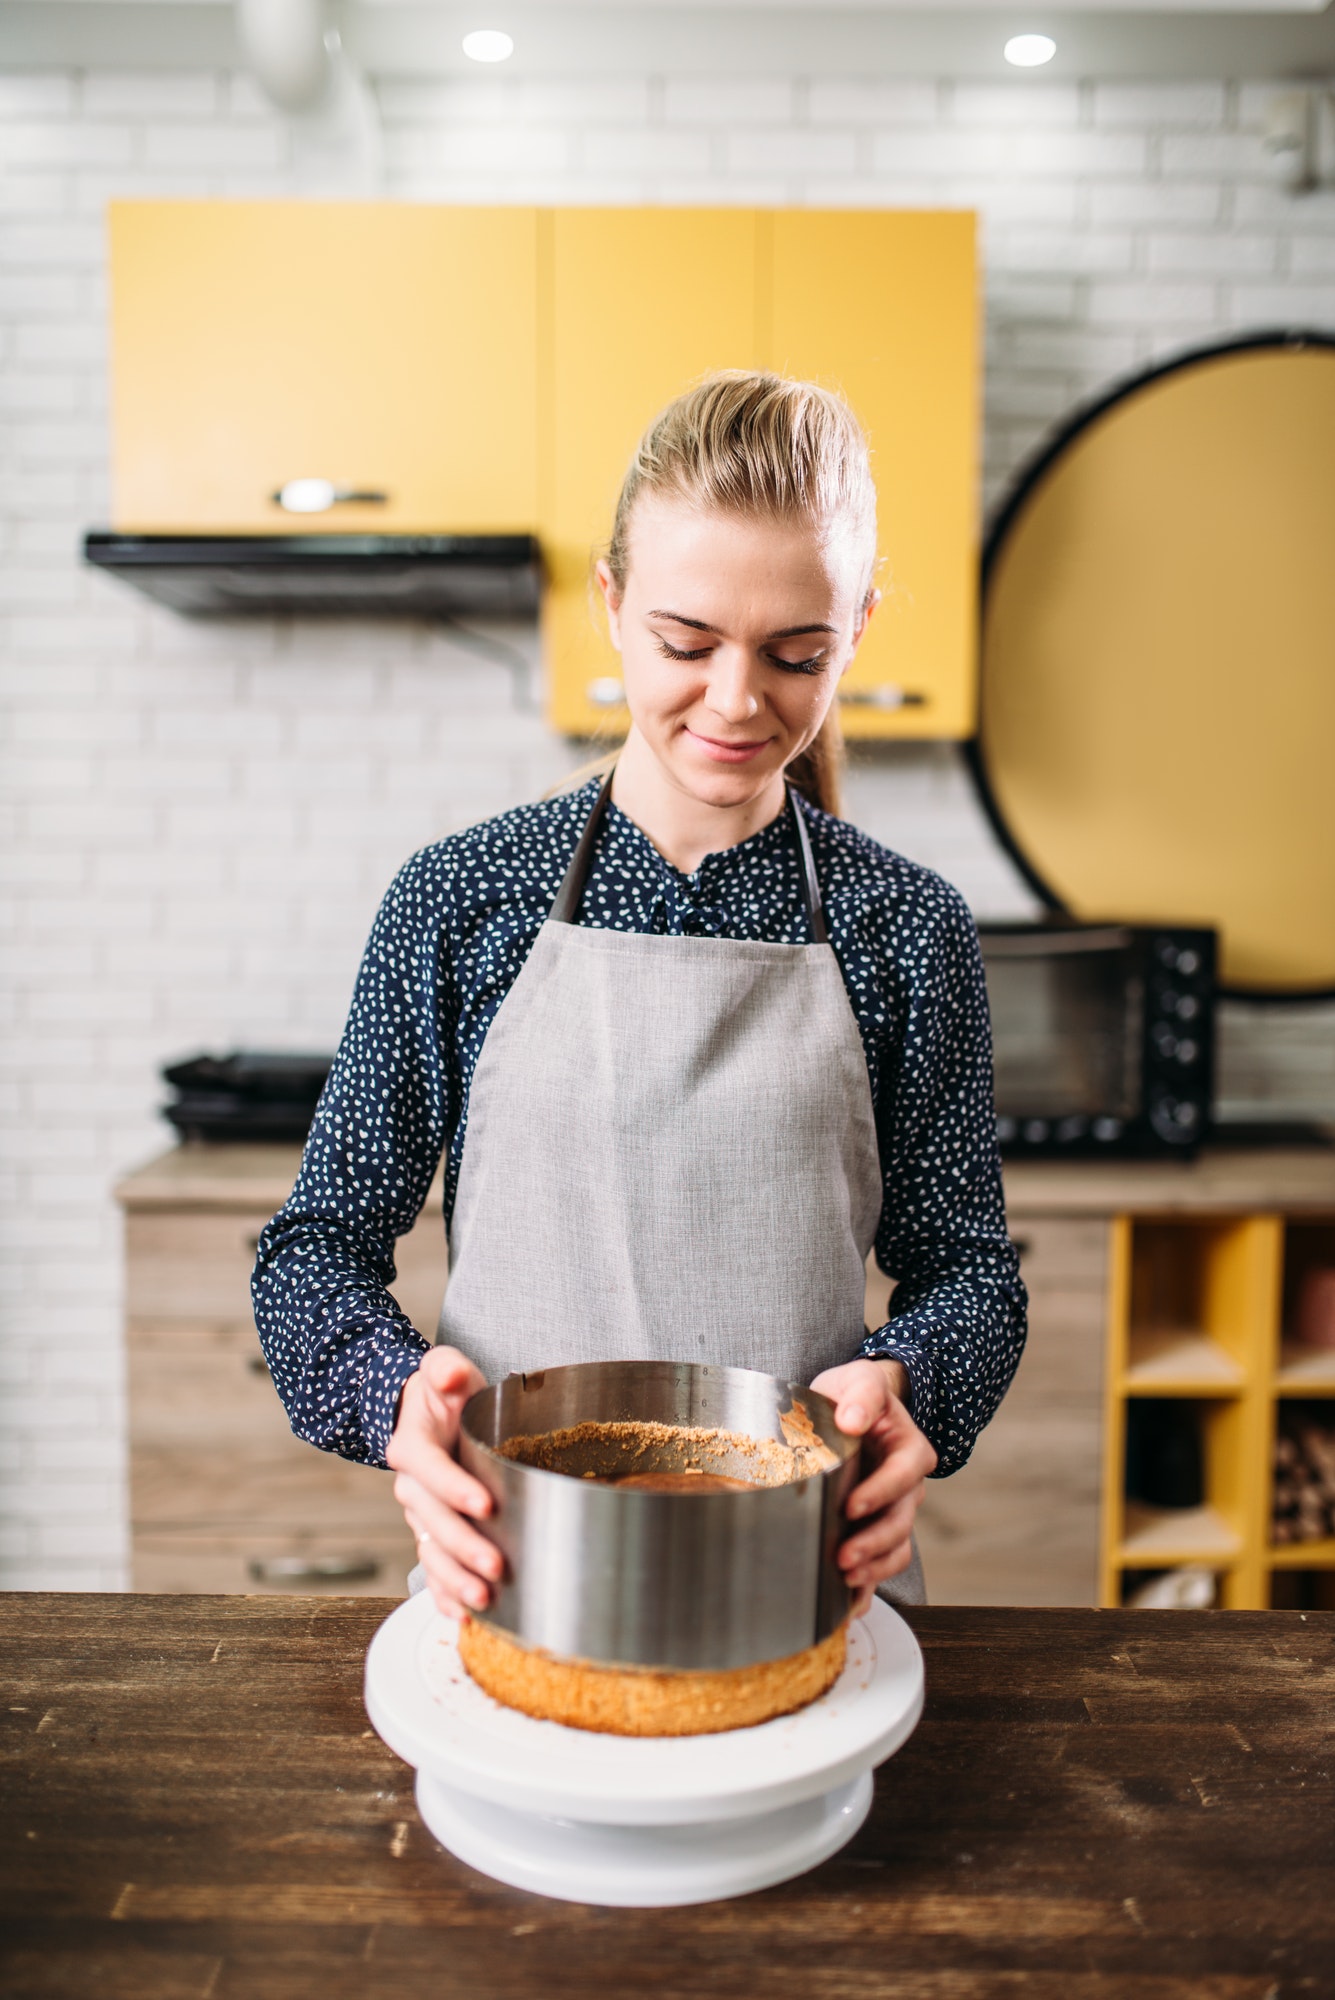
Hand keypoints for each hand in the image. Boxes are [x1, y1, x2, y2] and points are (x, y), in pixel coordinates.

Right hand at [386, 1346, 501, 1621]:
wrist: (425, 1417)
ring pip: (430, 1553)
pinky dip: (443, 1595)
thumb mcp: (444, 1370)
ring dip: (455, 1580)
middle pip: (432, 1522)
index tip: (486, 1504)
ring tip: (484, 1600)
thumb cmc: (444, 1396)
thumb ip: (445, 1368)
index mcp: (412, 1446)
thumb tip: (449, 1377)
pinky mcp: (430, 1535)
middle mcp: (412, 1487)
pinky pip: (431, 1571)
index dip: (454, 1488)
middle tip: (496, 1566)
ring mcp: (420, 1516)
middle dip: (463, 1547)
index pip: (429, 1469)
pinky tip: (462, 1616)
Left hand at [809, 1357, 936, 1616]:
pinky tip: (850, 1603)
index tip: (851, 1506)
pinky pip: (882, 1562)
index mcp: (909, 1449)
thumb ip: (861, 1395)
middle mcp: (907, 1486)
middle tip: (843, 1558)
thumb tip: (854, 1419)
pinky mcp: (876, 1529)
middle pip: (901, 1520)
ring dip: (874, 1568)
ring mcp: (894, 1510)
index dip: (881, 1492)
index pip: (903, 1474)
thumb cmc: (855, 1394)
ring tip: (845, 1580)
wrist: (852, 1409)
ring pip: (897, 1548)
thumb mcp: (860, 1381)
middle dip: (874, 1543)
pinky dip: (869, 1585)